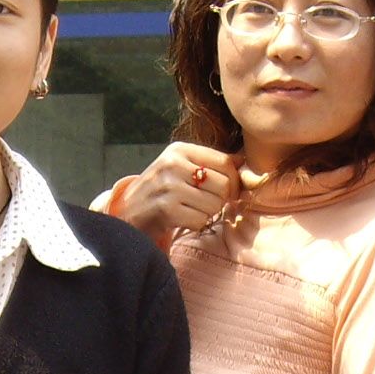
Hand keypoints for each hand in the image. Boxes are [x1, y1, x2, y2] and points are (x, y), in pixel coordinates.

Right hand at [113, 143, 241, 245]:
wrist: (127, 214)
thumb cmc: (160, 191)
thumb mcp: (181, 168)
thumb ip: (211, 163)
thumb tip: (246, 162)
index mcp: (179, 150)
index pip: (224, 161)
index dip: (234, 180)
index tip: (229, 191)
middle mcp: (173, 164)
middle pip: (223, 184)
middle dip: (221, 199)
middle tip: (208, 203)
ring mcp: (168, 187)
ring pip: (215, 204)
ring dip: (208, 213)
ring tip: (191, 210)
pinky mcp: (166, 209)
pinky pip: (201, 220)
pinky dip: (197, 224)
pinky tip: (183, 219)